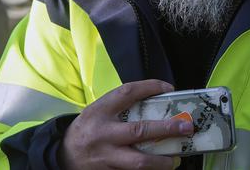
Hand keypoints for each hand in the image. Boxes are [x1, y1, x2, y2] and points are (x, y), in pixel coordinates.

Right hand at [59, 80, 189, 169]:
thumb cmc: (88, 128)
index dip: (150, 87)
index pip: (127, 93)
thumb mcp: (98, 110)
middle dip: (166, 129)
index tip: (169, 88)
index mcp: (100, 111)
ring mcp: (106, 156)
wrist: (63, 155)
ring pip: (138, 161)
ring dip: (161, 161)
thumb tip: (156, 100)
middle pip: (139, 131)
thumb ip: (121, 106)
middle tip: (186, 127)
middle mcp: (103, 133)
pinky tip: (160, 168)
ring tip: (176, 159)